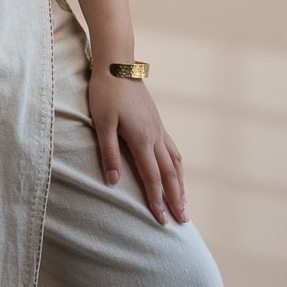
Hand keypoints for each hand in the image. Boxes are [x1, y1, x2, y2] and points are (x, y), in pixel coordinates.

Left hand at [87, 72, 188, 223]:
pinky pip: (172, 149)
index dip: (157, 201)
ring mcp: (159, 128)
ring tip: (184, 203)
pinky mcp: (157, 122)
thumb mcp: (102, 124)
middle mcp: (155, 136)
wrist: (118, 64)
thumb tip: (113, 183)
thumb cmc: (105, 93)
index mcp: (142, 139)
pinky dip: (177, 166)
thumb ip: (108, 153)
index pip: (152, 178)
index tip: (162, 220)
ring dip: (180, 184)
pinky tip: (176, 173)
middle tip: (184, 221)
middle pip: (169, 174)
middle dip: (176, 199)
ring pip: (175, 162)